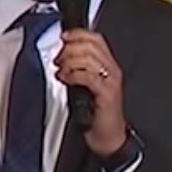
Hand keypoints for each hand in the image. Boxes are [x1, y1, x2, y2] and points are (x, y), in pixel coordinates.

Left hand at [53, 30, 127, 155]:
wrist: (109, 138)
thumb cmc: (97, 114)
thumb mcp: (86, 86)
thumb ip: (79, 69)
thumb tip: (61, 56)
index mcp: (109, 66)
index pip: (96, 38)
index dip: (78, 34)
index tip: (62, 38)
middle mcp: (113, 70)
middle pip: (91, 45)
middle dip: (70, 48)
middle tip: (58, 58)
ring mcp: (111, 81)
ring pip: (89, 58)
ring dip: (70, 62)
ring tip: (61, 70)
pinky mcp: (107, 93)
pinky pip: (88, 76)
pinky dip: (73, 74)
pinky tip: (66, 79)